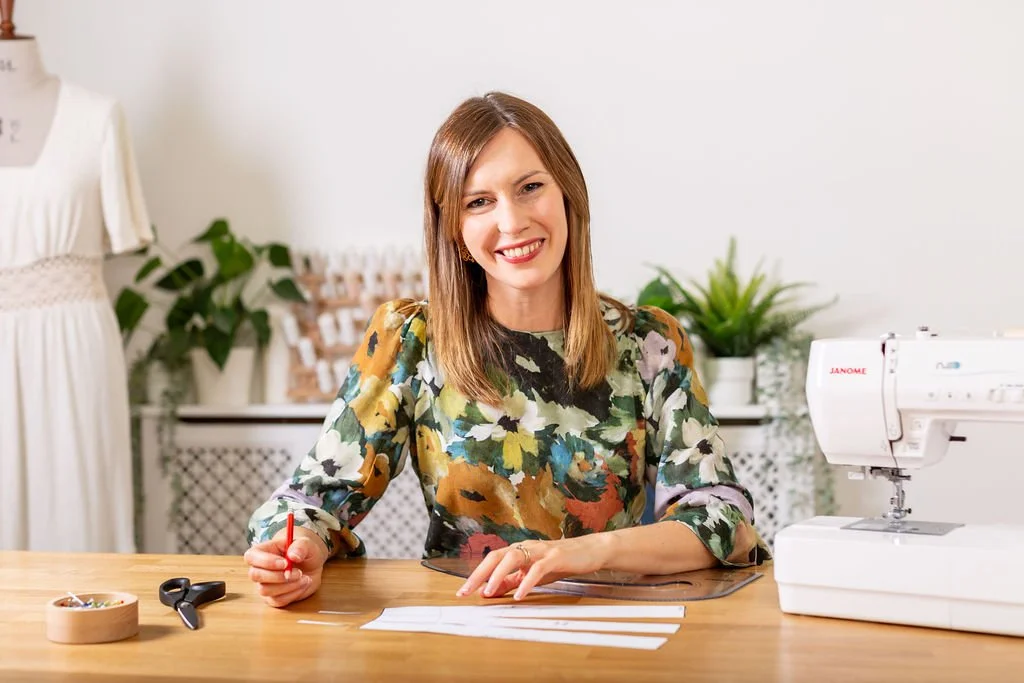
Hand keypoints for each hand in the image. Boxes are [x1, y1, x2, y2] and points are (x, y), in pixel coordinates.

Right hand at [244, 526, 328, 607]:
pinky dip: (294, 593)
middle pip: (255, 575)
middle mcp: (259, 569)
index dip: (266, 561)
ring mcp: (264, 585)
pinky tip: (303, 584)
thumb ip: (300, 546)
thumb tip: (293, 556)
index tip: (286, 563)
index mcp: (262, 551)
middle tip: (299, 572)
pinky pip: (278, 601)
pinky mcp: (273, 598)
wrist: (311, 565)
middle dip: (278, 576)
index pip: (251, 556)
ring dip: (288, 585)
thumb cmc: (304, 551)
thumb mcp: (306, 543)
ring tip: (305, 578)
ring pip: (265, 590)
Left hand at [456, 535, 612, 600]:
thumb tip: (490, 591)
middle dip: (479, 574)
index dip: (476, 574)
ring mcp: (541, 550)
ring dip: (498, 575)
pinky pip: (538, 569)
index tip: (463, 591)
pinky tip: (520, 595)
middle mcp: (526, 547)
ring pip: (513, 557)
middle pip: (497, 556)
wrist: (590, 551)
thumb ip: (513, 580)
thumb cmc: (561, 562)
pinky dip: (527, 582)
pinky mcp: (556, 557)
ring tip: (488, 591)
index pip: (492, 560)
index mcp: (519, 551)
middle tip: (465, 591)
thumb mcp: (533, 573)